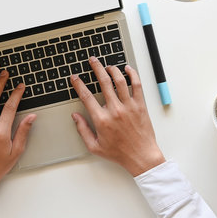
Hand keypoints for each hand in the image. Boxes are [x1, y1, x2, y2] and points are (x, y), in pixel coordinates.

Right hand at [71, 57, 164, 176]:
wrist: (141, 156)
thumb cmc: (119, 153)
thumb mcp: (94, 146)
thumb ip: (83, 130)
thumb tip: (75, 116)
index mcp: (102, 120)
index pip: (86, 96)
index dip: (79, 84)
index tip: (75, 78)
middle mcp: (115, 110)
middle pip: (103, 82)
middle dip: (96, 68)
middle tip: (92, 60)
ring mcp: (129, 106)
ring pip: (120, 80)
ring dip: (112, 69)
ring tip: (108, 65)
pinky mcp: (140, 106)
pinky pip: (136, 85)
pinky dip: (132, 74)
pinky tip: (127, 69)